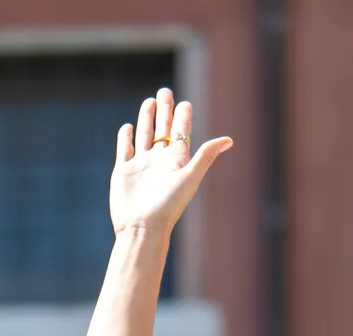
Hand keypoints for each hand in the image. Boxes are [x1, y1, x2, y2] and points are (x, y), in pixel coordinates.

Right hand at [110, 88, 232, 236]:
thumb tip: (229, 140)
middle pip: (163, 129)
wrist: (141, 227)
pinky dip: (126, 137)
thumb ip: (206, 155)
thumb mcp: (190, 177)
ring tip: (150, 101)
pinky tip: (128, 127)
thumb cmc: (168, 206)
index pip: (181, 132)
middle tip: (165, 91)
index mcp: (176, 160)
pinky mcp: (123, 172)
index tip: (185, 103)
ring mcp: (141, 165)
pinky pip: (125, 149)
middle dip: (165, 110)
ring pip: (145, 135)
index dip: (184, 117)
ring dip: (147, 118)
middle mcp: (159, 161)